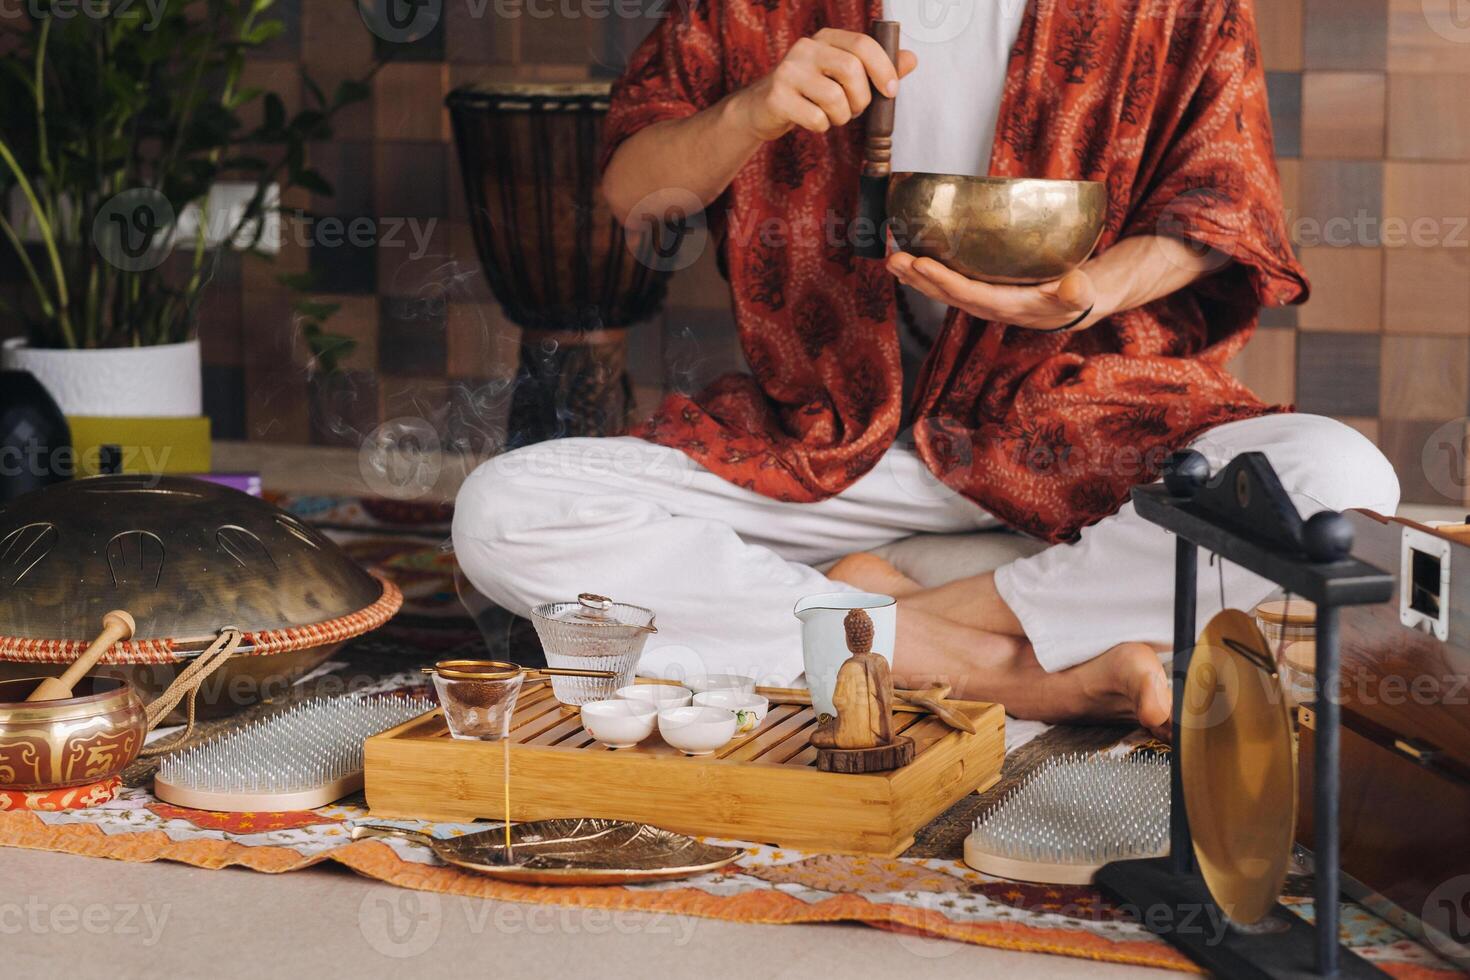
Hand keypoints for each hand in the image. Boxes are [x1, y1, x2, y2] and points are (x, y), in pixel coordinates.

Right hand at [735, 28, 917, 141]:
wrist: (762, 109)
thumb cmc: (810, 92)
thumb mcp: (842, 76)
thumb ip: (876, 68)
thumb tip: (911, 59)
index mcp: (826, 38)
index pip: (862, 44)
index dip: (883, 68)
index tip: (891, 91)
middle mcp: (805, 48)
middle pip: (850, 70)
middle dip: (861, 99)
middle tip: (855, 110)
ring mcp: (788, 71)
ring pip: (834, 98)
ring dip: (841, 116)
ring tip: (832, 116)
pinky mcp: (777, 96)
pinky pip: (816, 118)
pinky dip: (822, 127)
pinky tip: (813, 121)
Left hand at [887, 253, 1101, 330]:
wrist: (1071, 305)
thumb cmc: (1075, 296)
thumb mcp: (1082, 294)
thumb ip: (1078, 292)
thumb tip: (1074, 288)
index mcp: (1008, 306)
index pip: (969, 294)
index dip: (944, 281)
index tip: (921, 264)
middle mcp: (987, 305)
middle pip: (946, 293)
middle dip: (918, 277)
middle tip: (894, 259)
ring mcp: (980, 299)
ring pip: (941, 289)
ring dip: (914, 276)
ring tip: (892, 259)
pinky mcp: (978, 290)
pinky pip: (946, 283)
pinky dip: (925, 273)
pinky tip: (907, 263)